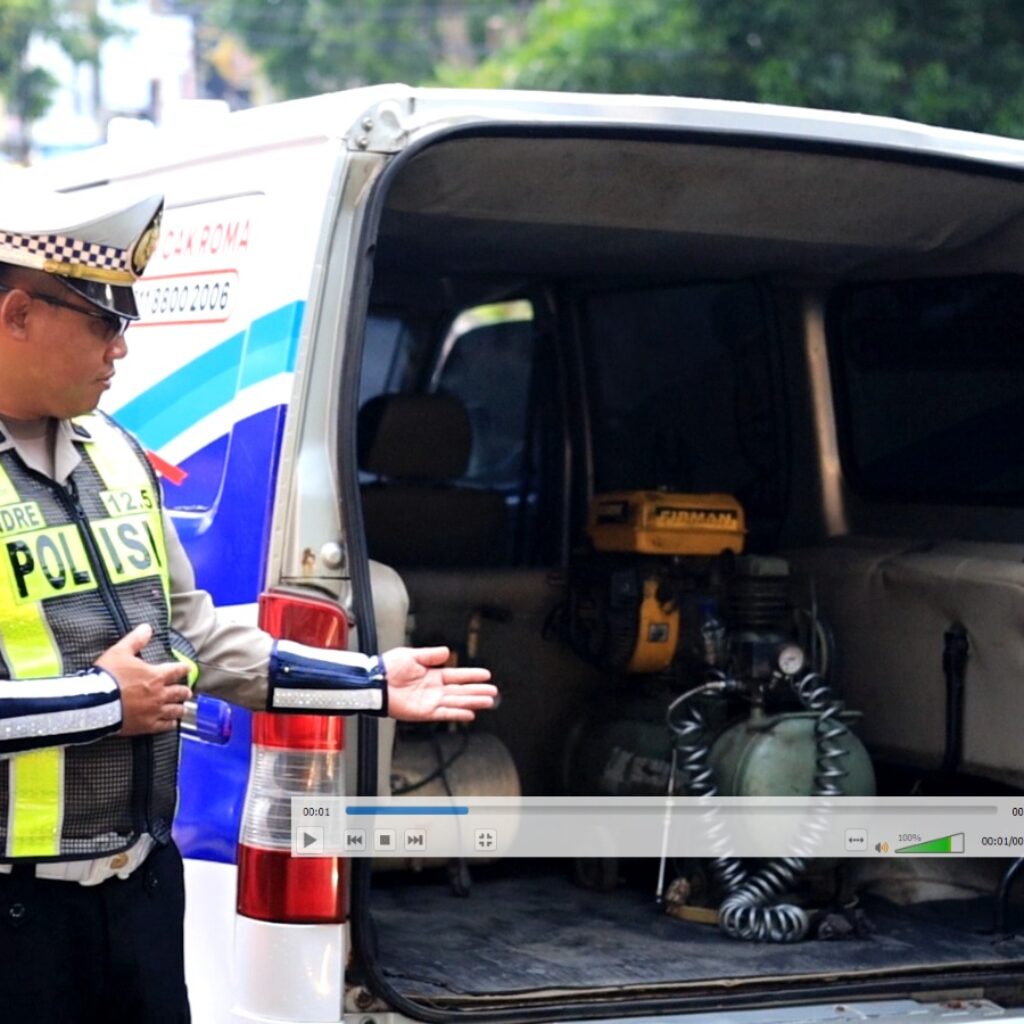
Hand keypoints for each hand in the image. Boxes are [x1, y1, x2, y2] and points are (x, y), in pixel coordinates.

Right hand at [95, 623, 191, 734]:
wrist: (96, 703)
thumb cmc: (108, 676)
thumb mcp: (120, 652)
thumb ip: (135, 640)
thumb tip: (147, 628)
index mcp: (156, 675)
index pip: (177, 670)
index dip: (184, 668)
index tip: (187, 668)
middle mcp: (160, 694)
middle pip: (180, 692)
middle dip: (184, 691)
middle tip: (186, 691)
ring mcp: (154, 711)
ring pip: (176, 711)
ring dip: (180, 708)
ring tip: (182, 707)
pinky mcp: (147, 726)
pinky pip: (165, 726)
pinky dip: (171, 724)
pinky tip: (172, 723)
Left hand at [382, 646, 496, 722]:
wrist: (375, 682)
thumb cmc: (389, 668)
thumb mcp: (412, 655)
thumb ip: (430, 655)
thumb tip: (447, 652)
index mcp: (432, 674)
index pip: (457, 675)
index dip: (472, 675)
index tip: (486, 675)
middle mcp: (434, 689)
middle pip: (461, 690)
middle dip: (478, 691)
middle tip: (494, 692)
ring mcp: (430, 701)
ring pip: (456, 702)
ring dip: (472, 702)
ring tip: (488, 702)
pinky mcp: (423, 712)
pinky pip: (444, 713)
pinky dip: (457, 713)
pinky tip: (470, 713)